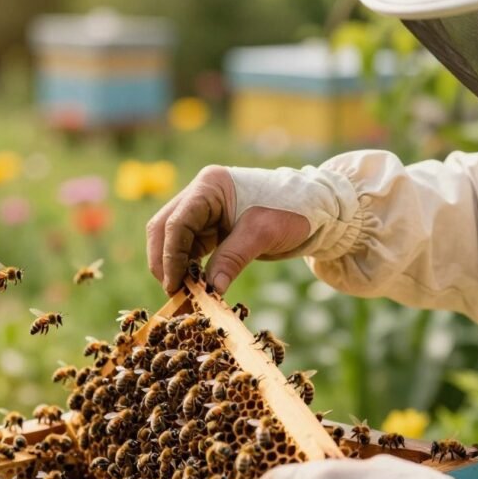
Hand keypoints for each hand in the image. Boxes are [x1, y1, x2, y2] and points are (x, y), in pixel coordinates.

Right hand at [146, 165, 310, 293]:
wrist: (313, 209)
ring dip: (174, 265)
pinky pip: (188, 248)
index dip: (170, 256)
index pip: (177, 222)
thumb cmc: (291, 212)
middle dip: (164, 260)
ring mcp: (203, 211)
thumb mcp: (262, 235)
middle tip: (174, 291)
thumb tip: (210, 290)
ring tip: (184, 292)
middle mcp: (200, 195)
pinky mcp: (210, 227)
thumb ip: (232, 259)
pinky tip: (194, 285)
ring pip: (172, 239)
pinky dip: (187, 266)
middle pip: (165, 228)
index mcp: (209, 186)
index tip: (174, 284)